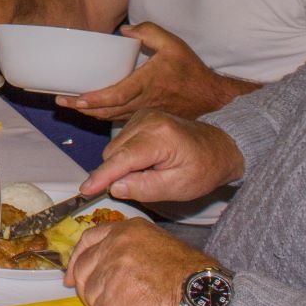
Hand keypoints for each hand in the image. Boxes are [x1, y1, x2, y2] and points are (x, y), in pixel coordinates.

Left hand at [57, 23, 252, 121]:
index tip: (77, 99)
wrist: (211, 97)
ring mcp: (144, 111)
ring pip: (111, 117)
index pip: (117, 94)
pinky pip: (119, 119)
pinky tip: (90, 112)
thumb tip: (125, 31)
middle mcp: (143, 101)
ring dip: (89, 114)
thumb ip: (148, 32)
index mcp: (147, 83)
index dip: (96, 99)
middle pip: (107, 110)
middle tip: (60, 103)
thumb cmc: (190, 69)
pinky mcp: (146, 116)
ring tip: (69, 107)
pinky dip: (103, 116)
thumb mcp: (172, 43)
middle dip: (82, 108)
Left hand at [64, 217, 207, 305]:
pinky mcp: (116, 297)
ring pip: (91, 294)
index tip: (71, 275)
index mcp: (127, 230)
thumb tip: (99, 264)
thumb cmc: (188, 276)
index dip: (77, 259)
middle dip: (88, 288)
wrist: (204, 297)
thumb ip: (126, 248)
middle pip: (83, 269)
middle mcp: (117, 245)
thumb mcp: (157, 245)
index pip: (88, 240)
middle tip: (105, 301)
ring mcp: (114, 270)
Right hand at [78, 111, 243, 205]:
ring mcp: (143, 115)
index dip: (102, 176)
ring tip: (151, 172)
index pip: (123, 158)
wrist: (220, 146)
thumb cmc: (203, 169)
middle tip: (144, 184)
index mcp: (160, 136)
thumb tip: (114, 187)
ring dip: (123, 164)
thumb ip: (145, 188)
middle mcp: (148, 120)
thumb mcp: (179, 187)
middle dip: (118, 172)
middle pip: (114, 152)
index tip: (85, 190)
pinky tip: (147, 161)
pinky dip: (127, 155)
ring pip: (115, 147)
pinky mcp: (140, 116)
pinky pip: (121, 141)